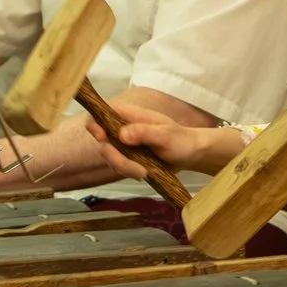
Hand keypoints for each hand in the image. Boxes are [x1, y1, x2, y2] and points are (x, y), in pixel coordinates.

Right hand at [86, 95, 238, 179]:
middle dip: (116, 158)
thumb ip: (144, 132)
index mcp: (131, 115)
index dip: (95, 124)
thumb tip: (121, 134)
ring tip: (145, 172)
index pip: (102, 113)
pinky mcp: (128, 158)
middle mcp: (123, 129)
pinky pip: (119, 167)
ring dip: (125, 168)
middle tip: (137, 169)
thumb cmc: (180, 139)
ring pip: (110, 157)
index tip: (102, 137)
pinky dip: (129, 173)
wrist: (190, 154)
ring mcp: (124, 145)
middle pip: (103, 142)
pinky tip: (145, 173)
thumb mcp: (166, 134)